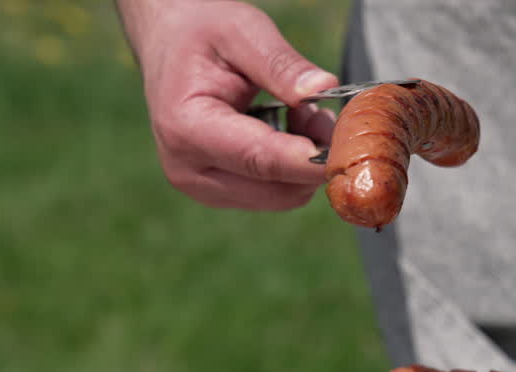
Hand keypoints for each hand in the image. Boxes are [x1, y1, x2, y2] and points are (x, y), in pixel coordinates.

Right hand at [117, 0, 339, 209]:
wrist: (168, 45)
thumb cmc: (202, 34)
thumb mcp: (242, 31)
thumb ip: (281, 64)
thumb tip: (324, 86)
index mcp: (186, 128)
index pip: (260, 159)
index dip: (310, 160)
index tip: (348, 150)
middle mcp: (189, 169)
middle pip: (276, 189)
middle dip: (313, 157)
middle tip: (322, 112)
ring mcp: (202, 187)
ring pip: (281, 197)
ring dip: (304, 163)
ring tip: (298, 114)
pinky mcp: (219, 192)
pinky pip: (274, 194)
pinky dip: (292, 169)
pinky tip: (286, 131)